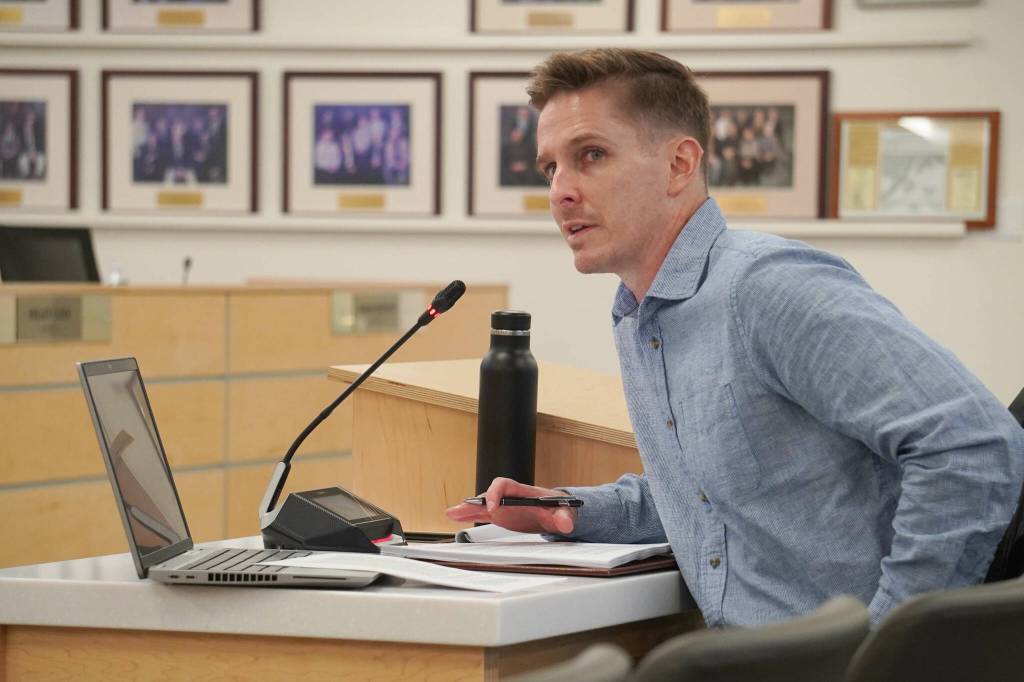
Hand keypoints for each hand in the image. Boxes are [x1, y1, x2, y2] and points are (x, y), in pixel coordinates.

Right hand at [445, 477, 576, 534]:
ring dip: (467, 508)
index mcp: (522, 491)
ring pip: (482, 504)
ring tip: (452, 513)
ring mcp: (503, 505)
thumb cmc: (559, 508)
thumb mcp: (564, 512)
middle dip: (475, 501)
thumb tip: (565, 523)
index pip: (504, 484)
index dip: (495, 493)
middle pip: (488, 493)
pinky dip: (468, 514)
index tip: (492, 507)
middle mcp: (509, 496)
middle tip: (463, 510)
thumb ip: (564, 517)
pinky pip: (482, 513)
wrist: (557, 512)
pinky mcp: (500, 514)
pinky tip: (455, 516)